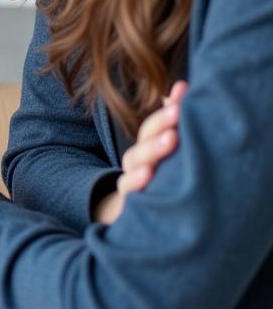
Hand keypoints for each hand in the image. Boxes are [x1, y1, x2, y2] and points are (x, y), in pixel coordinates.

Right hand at [94, 80, 186, 224]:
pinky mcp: (129, 204)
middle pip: (146, 138)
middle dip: (162, 123)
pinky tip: (147, 175)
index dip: (168, 107)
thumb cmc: (154, 186)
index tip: (183, 90)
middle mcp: (138, 162)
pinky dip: (136, 181)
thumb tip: (181, 88)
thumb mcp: (160, 157)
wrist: (126, 220)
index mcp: (147, 148)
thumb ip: (169, 125)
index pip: (156, 123)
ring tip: (171, 139)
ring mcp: (131, 182)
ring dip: (153, 149)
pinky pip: (129, 190)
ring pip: (136, 161)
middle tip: (178, 111)